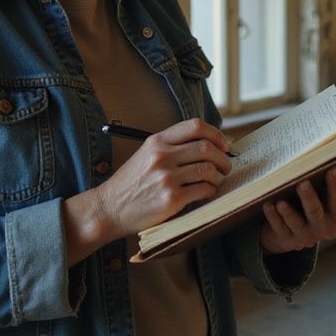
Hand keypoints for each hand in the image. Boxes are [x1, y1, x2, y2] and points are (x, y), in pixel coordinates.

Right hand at [96, 118, 232, 236]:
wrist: (109, 208)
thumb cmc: (131, 183)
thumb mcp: (146, 154)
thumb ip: (172, 146)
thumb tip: (208, 144)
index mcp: (157, 141)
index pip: (195, 126)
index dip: (216, 134)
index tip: (225, 144)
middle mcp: (162, 156)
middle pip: (207, 147)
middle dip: (223, 157)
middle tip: (226, 166)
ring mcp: (167, 177)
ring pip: (209, 169)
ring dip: (219, 176)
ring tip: (216, 181)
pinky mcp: (171, 198)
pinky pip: (204, 189)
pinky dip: (211, 191)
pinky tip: (207, 193)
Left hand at [259, 166, 335, 253]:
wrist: (297, 234)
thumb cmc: (320, 206)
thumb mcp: (333, 198)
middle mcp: (326, 227)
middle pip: (318, 211)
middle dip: (311, 198)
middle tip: (303, 182)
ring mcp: (307, 236)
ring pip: (298, 222)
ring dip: (289, 212)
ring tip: (281, 201)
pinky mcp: (289, 241)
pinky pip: (280, 229)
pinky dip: (274, 217)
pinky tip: (268, 205)